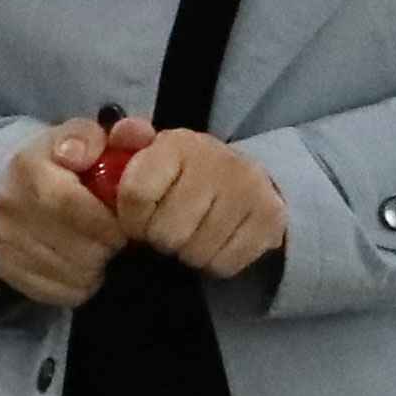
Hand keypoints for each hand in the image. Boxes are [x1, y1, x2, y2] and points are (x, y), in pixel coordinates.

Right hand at [0, 122, 123, 306]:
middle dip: (104, 246)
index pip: (67, 203)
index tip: (126, 225)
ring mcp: (1, 238)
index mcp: (27, 164)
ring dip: (94, 267)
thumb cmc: (70, 162)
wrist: (23, 186)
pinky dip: (77, 286)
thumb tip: (130, 134)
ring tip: (102, 252)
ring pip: (65, 271)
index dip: (105, 221)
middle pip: (71, 243)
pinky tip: (85, 270)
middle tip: (119, 242)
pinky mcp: (4, 268)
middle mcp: (7, 202)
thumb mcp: (88, 138)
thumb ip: (113, 135)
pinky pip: (53, 292)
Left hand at [108, 124, 290, 278]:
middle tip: (169, 229)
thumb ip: (126, 143)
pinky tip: (216, 244)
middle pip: (166, 232)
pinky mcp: (271, 217)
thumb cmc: (184, 175)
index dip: (131, 218)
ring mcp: (248, 189)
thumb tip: (124, 131)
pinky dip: (215, 263)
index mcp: (178, 144)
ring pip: (196, 252)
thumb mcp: (150, 156)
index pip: (136, 194)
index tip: (139, 219)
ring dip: (188, 253)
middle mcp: (216, 161)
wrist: (244, 181)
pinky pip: (225, 264)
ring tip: (192, 236)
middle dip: (160, 239)